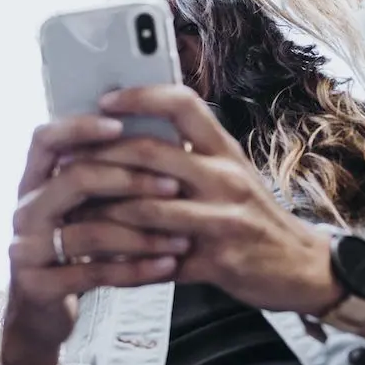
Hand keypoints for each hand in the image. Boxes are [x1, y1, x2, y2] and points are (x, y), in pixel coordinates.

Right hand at [2, 116, 188, 364]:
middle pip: (73, 179)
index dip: (80, 127)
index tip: (120, 124)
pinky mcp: (38, 285)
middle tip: (174, 186)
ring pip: (89, 231)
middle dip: (128, 180)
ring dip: (142, 234)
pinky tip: (168, 267)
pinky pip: (94, 273)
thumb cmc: (70, 251)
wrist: (39, 313)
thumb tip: (155, 138)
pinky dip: (135, 270)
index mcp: (32, 182)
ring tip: (182, 238)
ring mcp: (26, 249)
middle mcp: (24, 210)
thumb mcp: (76, 211)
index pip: (45, 139)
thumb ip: (98, 179)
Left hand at [81, 86, 340, 315]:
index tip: (103, 100)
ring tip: (71, 213)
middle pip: (152, 153)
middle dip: (100, 159)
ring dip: (103, 212)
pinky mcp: (217, 262)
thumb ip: (188, 154)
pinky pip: (159, 260)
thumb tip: (128, 135)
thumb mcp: (229, 174)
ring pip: (148, 208)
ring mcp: (223, 220)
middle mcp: (225, 178)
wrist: (301, 267)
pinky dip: (125, 261)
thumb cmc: (252, 216)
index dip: (140, 96)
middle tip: (63, 165)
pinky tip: (99, 260)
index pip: (183, 103)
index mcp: (225, 150)